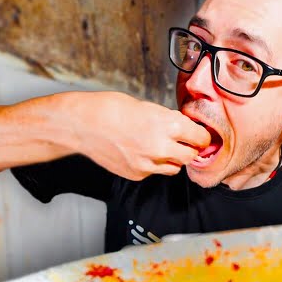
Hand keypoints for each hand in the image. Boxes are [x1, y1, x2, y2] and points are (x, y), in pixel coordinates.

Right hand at [72, 92, 210, 179]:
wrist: (80, 125)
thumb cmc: (111, 109)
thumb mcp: (148, 107)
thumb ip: (169, 120)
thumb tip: (186, 128)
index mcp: (167, 125)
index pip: (201, 137)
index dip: (201, 136)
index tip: (199, 135)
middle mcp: (161, 148)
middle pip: (192, 156)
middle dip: (191, 149)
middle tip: (184, 142)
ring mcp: (148, 164)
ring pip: (175, 167)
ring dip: (173, 158)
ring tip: (158, 145)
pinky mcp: (137, 174)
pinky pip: (154, 171)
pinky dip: (152, 164)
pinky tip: (138, 151)